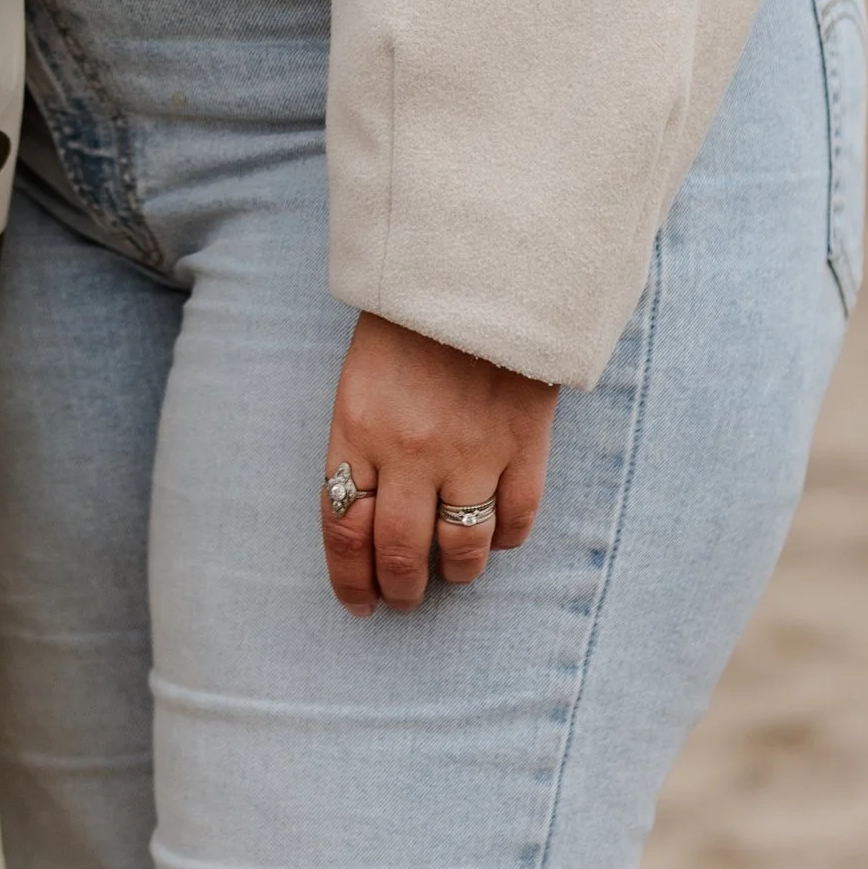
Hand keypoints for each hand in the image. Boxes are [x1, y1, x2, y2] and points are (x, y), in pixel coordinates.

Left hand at [320, 310, 558, 616]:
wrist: (480, 265)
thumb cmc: (410, 318)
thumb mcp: (361, 376)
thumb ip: (362, 443)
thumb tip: (367, 513)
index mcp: (358, 427)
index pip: (343, 527)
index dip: (349, 577)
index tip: (358, 603)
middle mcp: (410, 450)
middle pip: (400, 552)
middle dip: (400, 589)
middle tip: (404, 599)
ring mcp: (471, 451)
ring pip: (463, 550)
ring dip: (456, 574)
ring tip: (452, 576)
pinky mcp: (524, 445)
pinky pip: (516, 521)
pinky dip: (506, 540)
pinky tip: (497, 537)